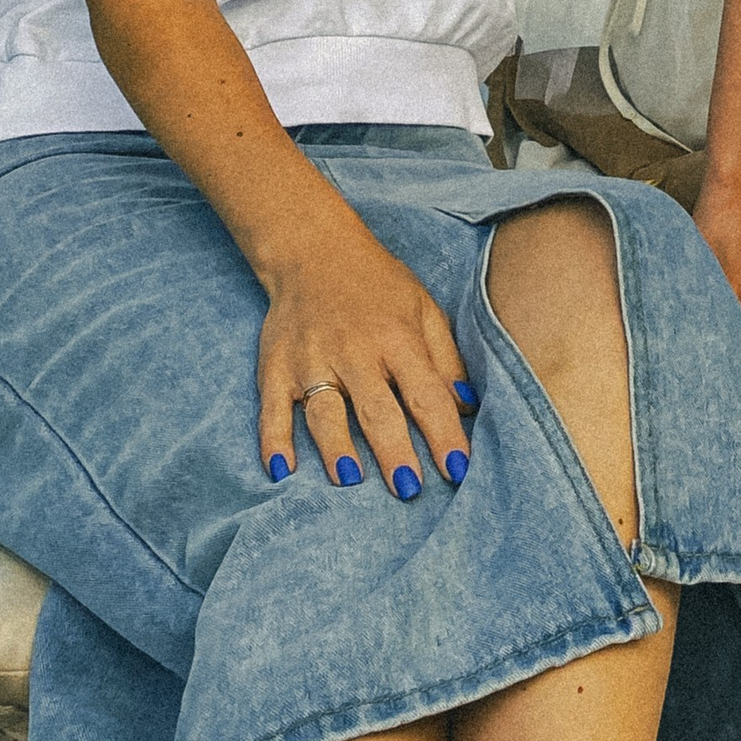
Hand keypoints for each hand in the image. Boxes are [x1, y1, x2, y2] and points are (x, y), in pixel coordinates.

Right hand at [257, 199, 471, 493]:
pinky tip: (281, 469)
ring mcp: (311, 359)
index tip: (457, 470)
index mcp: (397, 337)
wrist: (313, 250)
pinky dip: (273, 439)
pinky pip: (272, 408)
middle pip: (376, 409)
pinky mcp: (275, 366)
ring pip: (324, 412)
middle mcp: (354, 351)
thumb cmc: (379, 286)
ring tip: (350, 479)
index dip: (443, 433)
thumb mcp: (423, 308)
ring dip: (336, 448)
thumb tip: (468, 406)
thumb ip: (445, 358)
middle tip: (408, 490)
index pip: (426, 393)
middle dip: (393, 451)